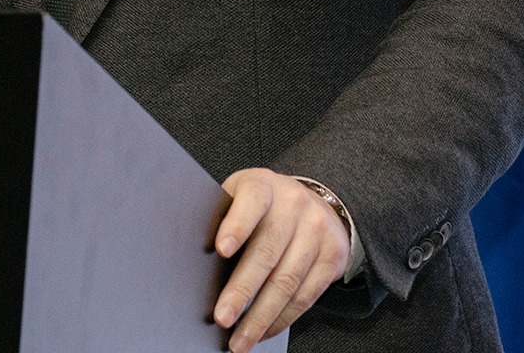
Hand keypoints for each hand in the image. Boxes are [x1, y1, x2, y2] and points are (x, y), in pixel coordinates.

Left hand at [206, 168, 350, 351]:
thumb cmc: (264, 206)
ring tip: (240, 338)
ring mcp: (317, 230)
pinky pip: (306, 296)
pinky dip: (281, 319)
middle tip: (222, 317)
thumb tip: (190, 257)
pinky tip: (264, 331)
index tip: (220, 250)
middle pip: (267, 252)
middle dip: (242, 290)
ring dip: (261, 317)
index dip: (236, 226)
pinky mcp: (333, 257)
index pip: (251, 202)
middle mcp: (294, 205)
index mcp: (264, 186)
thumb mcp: (242, 197)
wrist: (316, 203)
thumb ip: (223, 217)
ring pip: (287, 282)